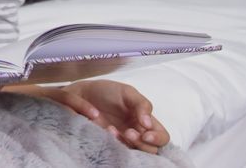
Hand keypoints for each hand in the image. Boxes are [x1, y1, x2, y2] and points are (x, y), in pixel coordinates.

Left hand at [54, 80, 168, 153]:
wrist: (84, 94)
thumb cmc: (108, 92)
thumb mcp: (128, 92)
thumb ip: (142, 105)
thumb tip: (148, 123)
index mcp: (146, 121)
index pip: (162, 137)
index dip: (158, 139)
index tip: (146, 134)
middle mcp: (138, 133)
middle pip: (151, 150)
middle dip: (141, 144)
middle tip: (128, 132)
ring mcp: (124, 140)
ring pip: (135, 154)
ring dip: (128, 145)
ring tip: (114, 130)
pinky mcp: (110, 143)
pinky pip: (118, 151)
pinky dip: (114, 144)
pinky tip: (107, 131)